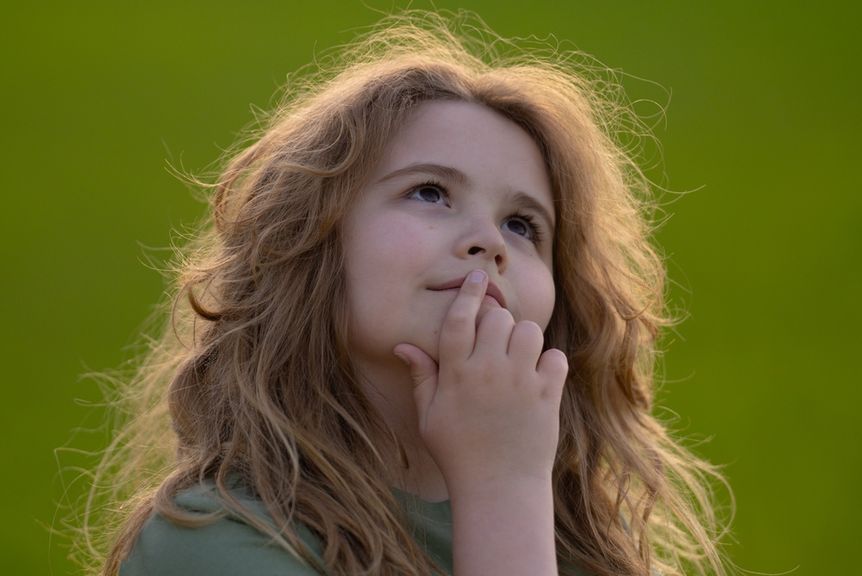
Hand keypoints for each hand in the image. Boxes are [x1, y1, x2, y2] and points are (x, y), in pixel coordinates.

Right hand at [393, 269, 567, 491]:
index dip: (468, 293)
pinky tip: (538, 378)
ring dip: (523, 339)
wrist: (498, 488)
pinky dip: (549, 363)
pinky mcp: (547, 396)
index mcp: (456, 374)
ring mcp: (520, 382)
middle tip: (495, 342)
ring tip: (517, 358)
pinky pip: (555, 358)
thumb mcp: (429, 416)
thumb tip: (402, 345)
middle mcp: (488, 371)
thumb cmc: (457, 452)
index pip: (460, 319)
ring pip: (528, 331)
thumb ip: (421, 376)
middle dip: (497, 322)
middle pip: (497, 318)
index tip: (477, 277)